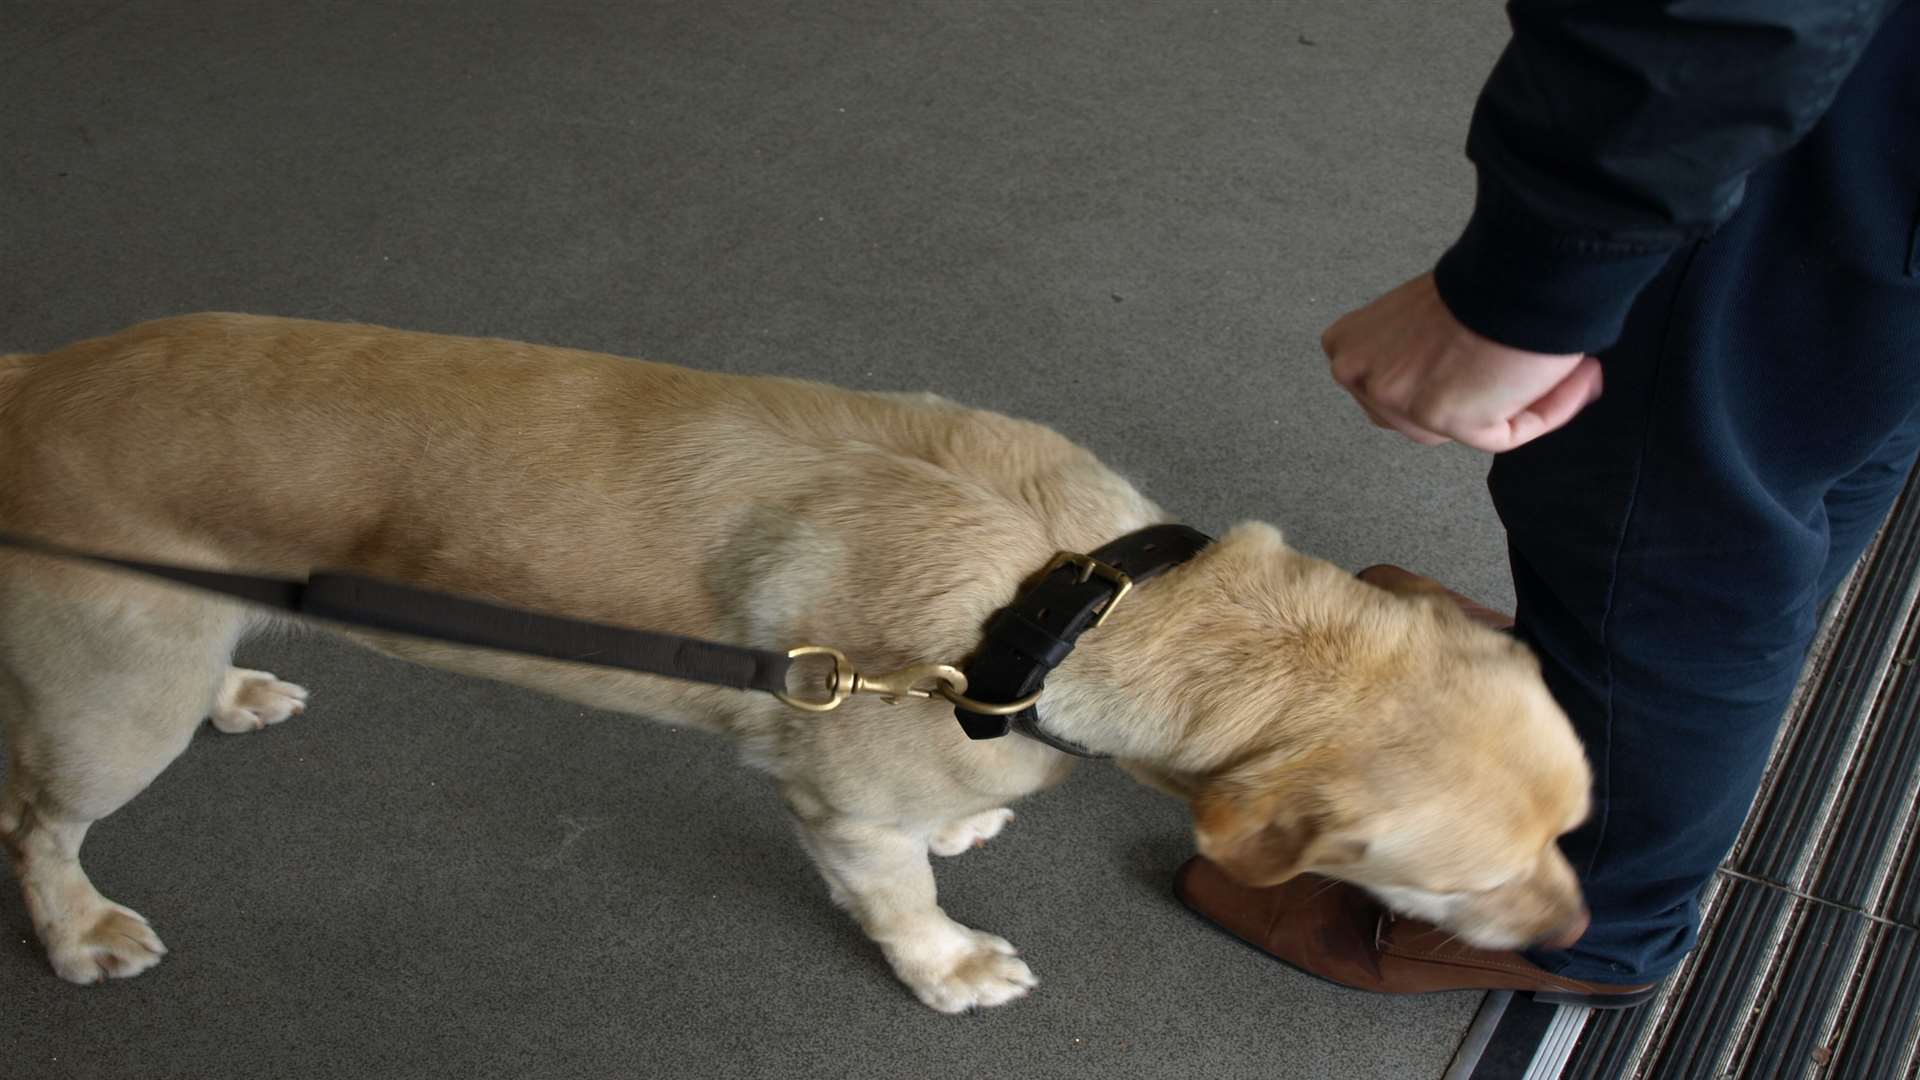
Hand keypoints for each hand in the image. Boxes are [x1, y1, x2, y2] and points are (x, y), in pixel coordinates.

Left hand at [1321, 273, 1602, 451]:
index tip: (1486, 363)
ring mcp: (1398, 400)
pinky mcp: (1445, 420)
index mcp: (1348, 346)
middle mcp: (1360, 375)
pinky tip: (1579, 379)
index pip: (1392, 390)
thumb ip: (1422, 352)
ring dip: (1517, 403)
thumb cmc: (1486, 278)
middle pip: (1420, 417)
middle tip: (1524, 372)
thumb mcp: (1421, 317)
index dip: (1443, 380)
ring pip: (1459, 430)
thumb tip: (1465, 379)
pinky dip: (1549, 410)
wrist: (1518, 267)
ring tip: (1561, 371)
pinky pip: (1506, 435)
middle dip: (1474, 398)